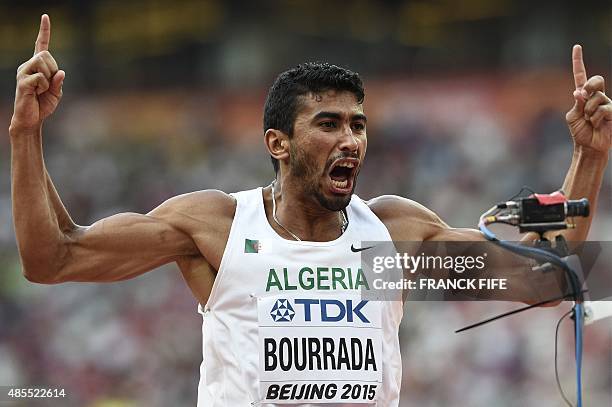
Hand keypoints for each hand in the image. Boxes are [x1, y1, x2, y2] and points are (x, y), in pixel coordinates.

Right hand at [11, 14, 64, 132]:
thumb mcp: (57, 93)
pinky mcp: (22, 81)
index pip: (41, 45)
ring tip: (41, 90)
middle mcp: (28, 65)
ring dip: (48, 79)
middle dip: (53, 70)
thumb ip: (59, 82)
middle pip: (46, 55)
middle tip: (47, 85)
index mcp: (38, 66)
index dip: (44, 31)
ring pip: (43, 63)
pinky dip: (44, 87)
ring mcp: (23, 72)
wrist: (32, 119)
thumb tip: (61, 72)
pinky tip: (36, 93)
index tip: (45, 16)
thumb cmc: (43, 105)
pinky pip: (41, 78)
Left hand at [565, 45, 611, 152]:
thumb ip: (576, 103)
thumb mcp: (573, 117)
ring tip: (590, 120)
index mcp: (583, 95)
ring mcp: (606, 102)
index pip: (581, 75)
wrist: (588, 146)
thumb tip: (579, 91)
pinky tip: (597, 123)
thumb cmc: (580, 131)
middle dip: (590, 86)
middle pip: (596, 80)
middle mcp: (596, 96)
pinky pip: (603, 109)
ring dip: (589, 111)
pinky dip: (596, 118)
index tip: (576, 46)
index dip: (578, 61)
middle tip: (584, 97)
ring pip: (597, 98)